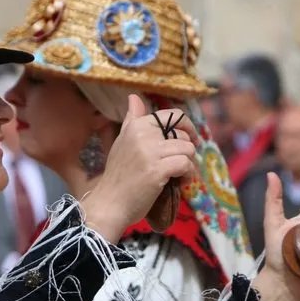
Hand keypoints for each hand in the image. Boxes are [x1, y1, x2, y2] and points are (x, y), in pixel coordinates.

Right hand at [81, 95, 199, 242]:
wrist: (109, 203)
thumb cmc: (118, 176)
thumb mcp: (122, 143)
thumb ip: (131, 120)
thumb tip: (134, 97)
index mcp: (136, 126)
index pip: (172, 115)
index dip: (187, 126)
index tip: (190, 140)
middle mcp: (143, 134)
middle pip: (183, 135)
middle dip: (186, 152)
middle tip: (179, 166)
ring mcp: (151, 151)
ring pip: (187, 149)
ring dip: (188, 165)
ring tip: (179, 176)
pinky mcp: (158, 169)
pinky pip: (186, 164)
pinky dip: (188, 175)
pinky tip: (180, 182)